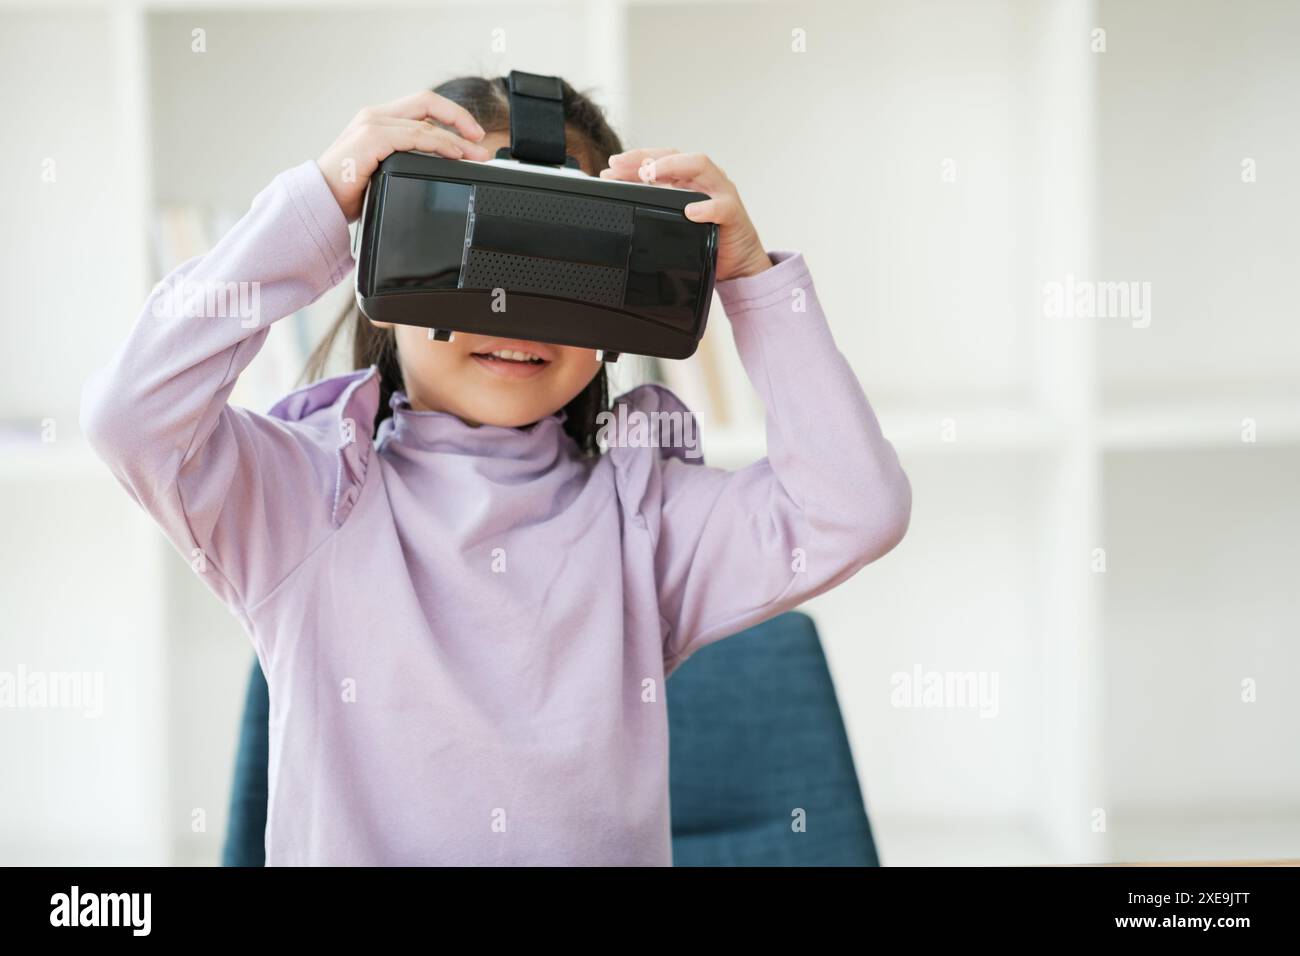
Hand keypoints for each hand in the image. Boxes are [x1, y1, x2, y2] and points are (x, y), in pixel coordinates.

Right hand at [317, 91, 492, 221]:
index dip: (451, 115)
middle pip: (427, 101)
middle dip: (460, 118)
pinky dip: (440, 144)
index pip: (422, 106)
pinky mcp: (371, 138)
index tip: (473, 135)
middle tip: (481, 139)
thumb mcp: (384, 170)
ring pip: (425, 122)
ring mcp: (372, 125)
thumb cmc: (349, 191)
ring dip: (457, 138)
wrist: (320, 201)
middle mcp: (375, 116)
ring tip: (476, 154)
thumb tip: (441, 166)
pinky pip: (415, 136)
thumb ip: (406, 160)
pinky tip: (455, 155)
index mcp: (379, 121)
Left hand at [599, 149, 772, 280]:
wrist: (736, 261)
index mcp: (688, 178)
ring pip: (700, 166)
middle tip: (621, 165)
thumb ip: (652, 203)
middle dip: (647, 156)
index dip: (635, 159)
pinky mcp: (733, 212)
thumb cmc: (704, 235)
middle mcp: (704, 178)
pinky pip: (722, 206)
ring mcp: (720, 191)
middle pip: (676, 155)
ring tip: (650, 175)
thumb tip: (617, 192)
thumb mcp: (673, 218)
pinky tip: (691, 212)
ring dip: (673, 167)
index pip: (660, 158)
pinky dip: (706, 207)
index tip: (611, 166)